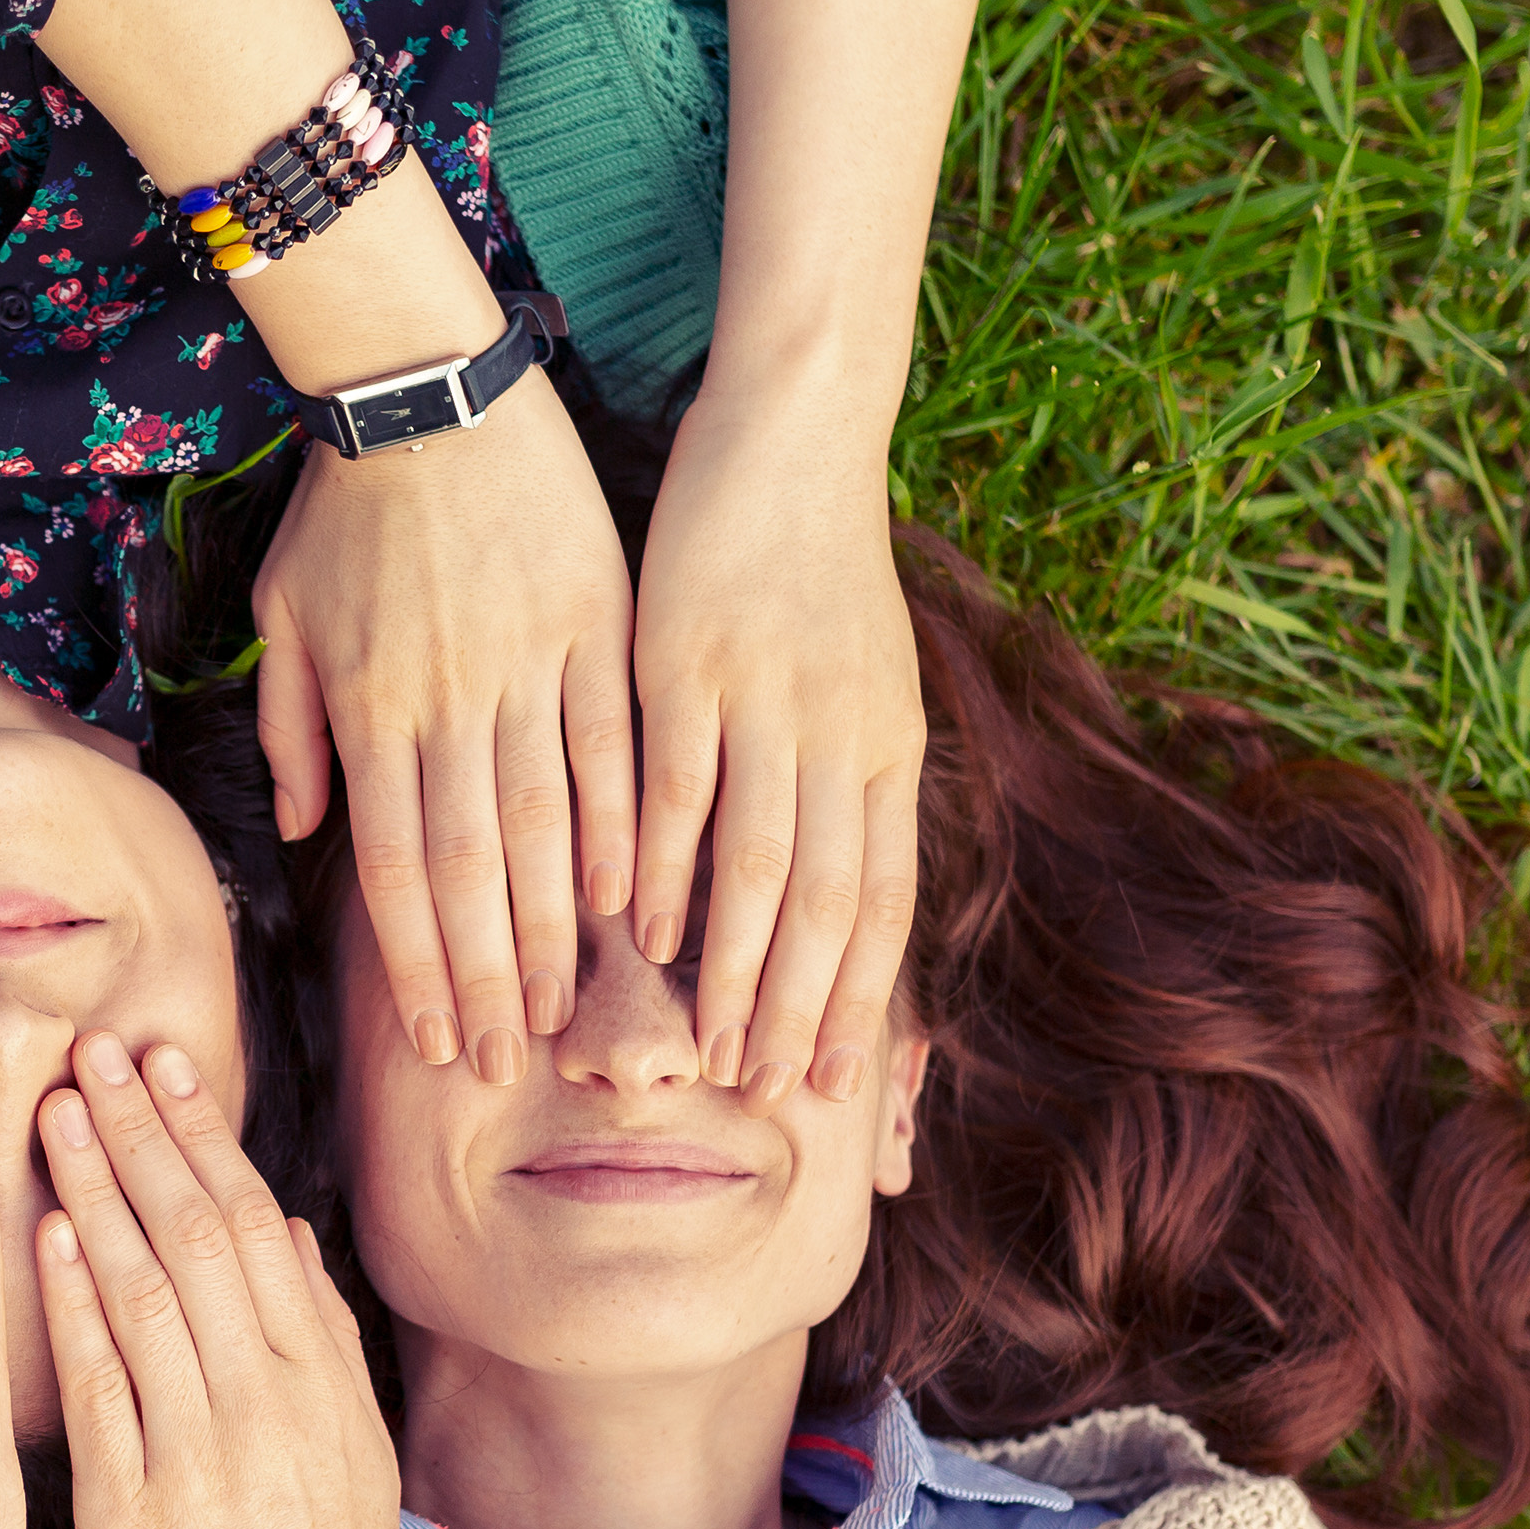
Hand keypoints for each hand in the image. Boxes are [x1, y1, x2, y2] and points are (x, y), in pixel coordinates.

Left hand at [29, 1031, 459, 1528]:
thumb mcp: (351, 1446)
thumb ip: (318, 1332)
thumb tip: (281, 1226)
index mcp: (313, 1375)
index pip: (247, 1223)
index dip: (197, 1136)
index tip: (154, 1062)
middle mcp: (264, 1397)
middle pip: (196, 1236)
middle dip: (140, 1134)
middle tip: (87, 1047)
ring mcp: (204, 1451)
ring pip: (146, 1293)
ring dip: (96, 1191)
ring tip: (52, 1108)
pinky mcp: (143, 1513)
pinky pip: (105, 1392)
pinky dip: (72, 1310)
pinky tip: (37, 1240)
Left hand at [251, 383, 636, 1087]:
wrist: (423, 390)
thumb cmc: (343, 511)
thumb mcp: (285, 619)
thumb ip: (296, 732)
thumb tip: (303, 836)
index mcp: (371, 712)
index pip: (390, 868)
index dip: (413, 963)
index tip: (432, 1040)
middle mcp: (445, 706)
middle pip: (465, 872)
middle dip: (482, 980)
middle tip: (499, 1065)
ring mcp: (523, 669)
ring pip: (541, 826)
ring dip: (554, 929)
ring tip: (564, 1013)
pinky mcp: (590, 629)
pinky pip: (610, 745)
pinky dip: (621, 827)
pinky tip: (632, 900)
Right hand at [627, 414, 926, 1099]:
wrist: (794, 435)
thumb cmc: (817, 563)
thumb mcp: (863, 678)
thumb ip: (847, 777)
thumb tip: (836, 884)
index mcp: (888, 747)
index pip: (886, 899)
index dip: (863, 996)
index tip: (839, 1081)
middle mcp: (843, 738)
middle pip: (828, 903)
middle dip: (800, 1009)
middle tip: (768, 1093)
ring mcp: (770, 703)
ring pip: (761, 863)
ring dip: (734, 964)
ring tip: (708, 1044)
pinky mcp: (692, 663)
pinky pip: (680, 787)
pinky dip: (665, 865)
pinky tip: (642, 928)